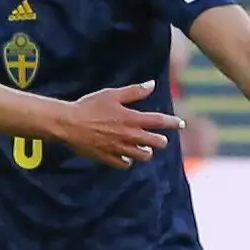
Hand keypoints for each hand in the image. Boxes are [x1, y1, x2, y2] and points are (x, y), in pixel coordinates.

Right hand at [54, 83, 182, 168]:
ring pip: (142, 156)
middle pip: (155, 142)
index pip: (159, 121)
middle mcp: (129, 136)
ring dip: (146, 152)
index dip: (173, 122)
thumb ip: (134, 91)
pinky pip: (124, 164)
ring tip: (145, 149)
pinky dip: (128, 161)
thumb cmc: (89, 106)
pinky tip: (126, 157)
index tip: (181, 124)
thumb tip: (152, 84)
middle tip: (160, 139)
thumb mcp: (112, 94)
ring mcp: (119, 148)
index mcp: (131, 119)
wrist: (68, 124)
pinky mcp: (107, 157)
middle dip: (161, 141)